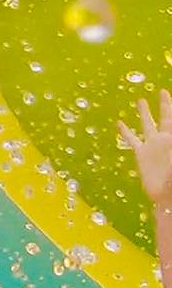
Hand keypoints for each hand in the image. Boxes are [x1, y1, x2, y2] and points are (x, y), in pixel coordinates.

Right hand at [119, 90, 171, 205]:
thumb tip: (169, 135)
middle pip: (166, 117)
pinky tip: (119, 123)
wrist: (166, 196)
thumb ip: (170, 144)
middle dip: (166, 105)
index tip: (170, 94)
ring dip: (144, 112)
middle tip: (164, 91)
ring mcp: (152, 145)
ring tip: (141, 100)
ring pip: (147, 123)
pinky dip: (125, 131)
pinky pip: (132, 139)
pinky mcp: (141, 153)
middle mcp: (165, 139)